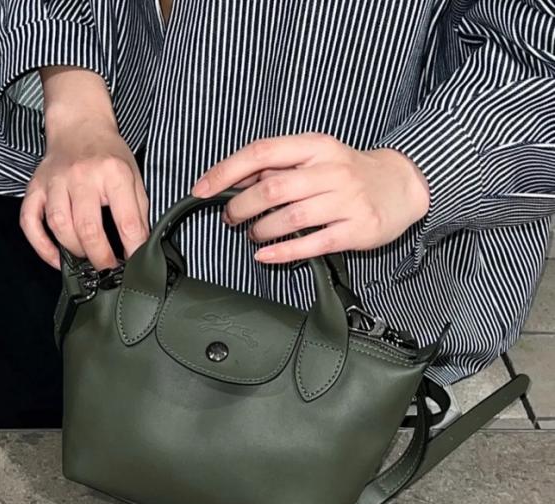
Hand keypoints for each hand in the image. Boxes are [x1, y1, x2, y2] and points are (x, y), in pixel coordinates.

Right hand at [20, 117, 149, 270]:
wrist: (79, 124)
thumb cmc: (108, 154)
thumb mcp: (134, 177)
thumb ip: (138, 212)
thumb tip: (139, 247)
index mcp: (113, 173)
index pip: (126, 221)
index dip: (132, 249)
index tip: (134, 263)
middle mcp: (82, 176)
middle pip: (88, 228)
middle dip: (100, 257)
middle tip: (108, 269)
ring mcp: (55, 182)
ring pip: (59, 225)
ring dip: (74, 250)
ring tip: (86, 258)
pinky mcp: (36, 188)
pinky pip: (30, 221)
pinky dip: (41, 246)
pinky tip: (56, 258)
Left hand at [190, 133, 429, 262]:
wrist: (403, 185)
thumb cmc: (349, 172)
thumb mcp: (316, 157)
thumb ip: (279, 167)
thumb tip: (235, 181)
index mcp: (315, 146)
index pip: (262, 152)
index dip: (226, 172)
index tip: (202, 189)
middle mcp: (331, 170)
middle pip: (272, 189)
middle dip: (241, 207)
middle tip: (231, 219)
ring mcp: (346, 201)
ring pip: (290, 218)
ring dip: (261, 230)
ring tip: (253, 235)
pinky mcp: (356, 230)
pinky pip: (312, 244)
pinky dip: (282, 252)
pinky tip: (265, 256)